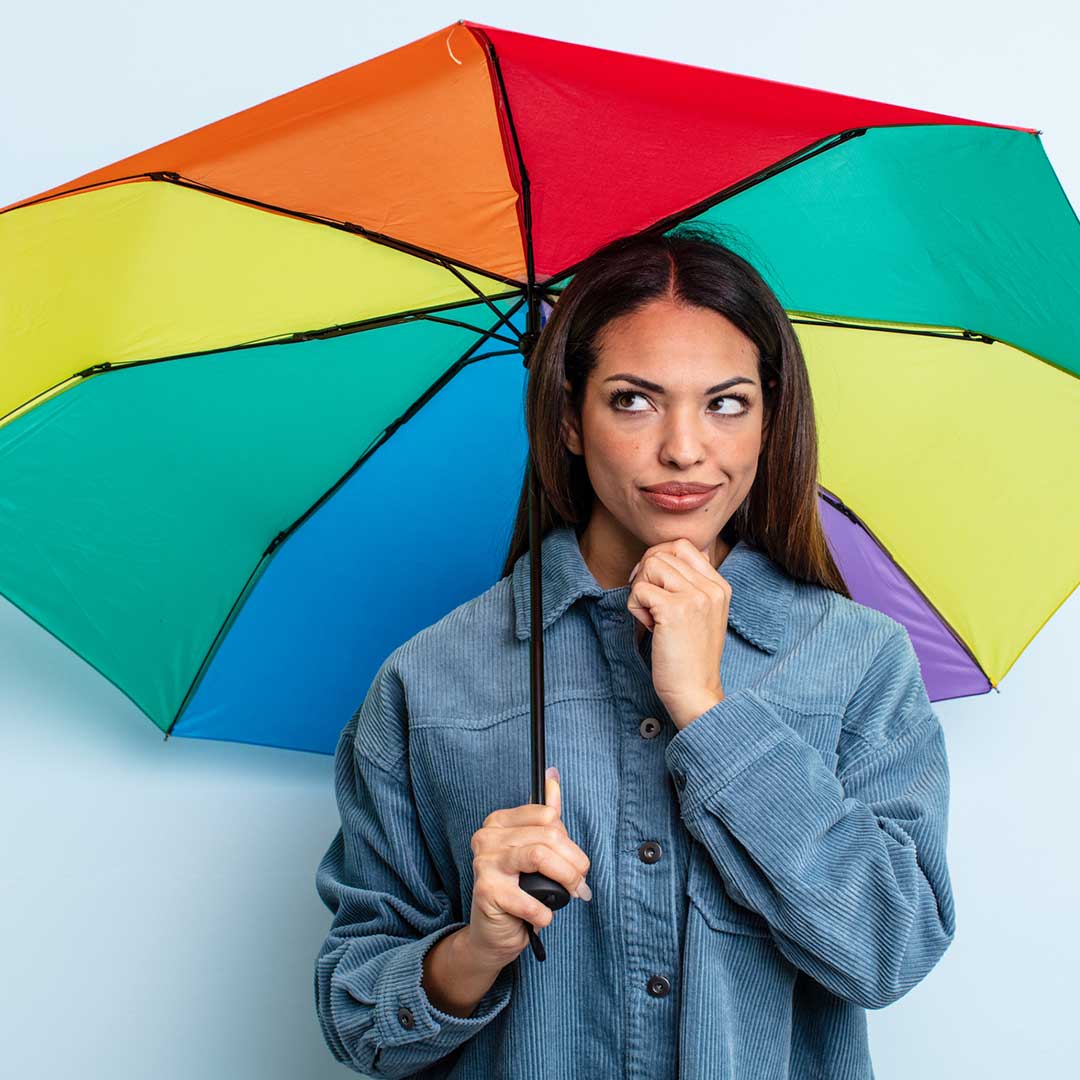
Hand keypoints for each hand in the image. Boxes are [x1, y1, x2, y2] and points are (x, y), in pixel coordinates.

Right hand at [466, 768, 590, 966]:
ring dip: (567, 880)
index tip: (574, 862)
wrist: (492, 934)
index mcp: (499, 821)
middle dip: (574, 863)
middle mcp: (487, 836)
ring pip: (540, 856)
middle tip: (582, 884)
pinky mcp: (486, 891)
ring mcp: (484, 862)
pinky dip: (545, 912)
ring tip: (573, 895)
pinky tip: (543, 916)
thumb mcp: (532, 849)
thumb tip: (553, 776)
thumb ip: (544, 814)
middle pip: (548, 836)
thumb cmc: (517, 891)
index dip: (568, 842)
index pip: (547, 816)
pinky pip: (530, 899)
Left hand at [627, 537, 729, 729]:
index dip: (658, 559)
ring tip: (652, 617)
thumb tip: (661, 555)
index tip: (650, 584)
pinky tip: (649, 627)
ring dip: (640, 591)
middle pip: (663, 553)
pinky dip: (635, 608)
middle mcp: (711, 587)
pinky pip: (640, 589)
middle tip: (647, 603)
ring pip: (651, 565)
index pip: (682, 545)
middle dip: (645, 575)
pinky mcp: (675, 609)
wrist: (695, 692)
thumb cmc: (690, 657)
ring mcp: (696, 596)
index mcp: (719, 585)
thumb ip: (689, 584)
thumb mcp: (700, 614)